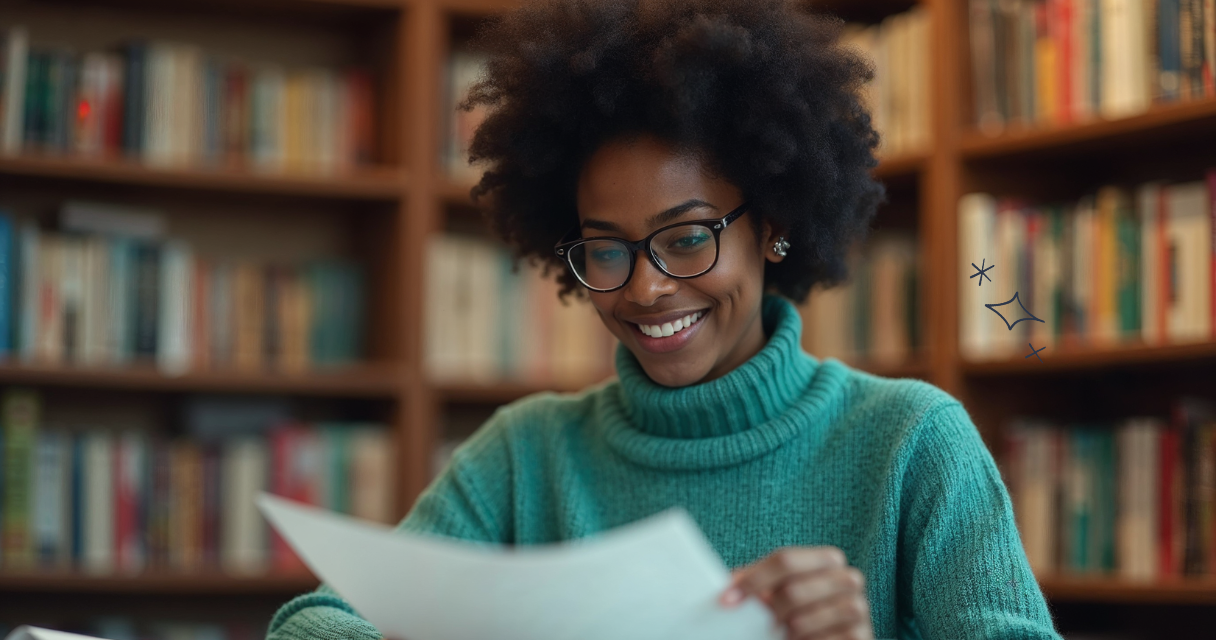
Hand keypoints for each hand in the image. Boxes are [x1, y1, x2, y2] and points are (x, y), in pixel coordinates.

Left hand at [719, 546, 873, 639]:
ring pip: (802, 619)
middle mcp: (848, 578)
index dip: (753, 580)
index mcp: (828, 559)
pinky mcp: (861, 636)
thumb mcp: (778, 592)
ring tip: (783, 633)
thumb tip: (728, 585)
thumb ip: (757, 583)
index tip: (726, 600)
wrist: (828, 637)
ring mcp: (859, 608)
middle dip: (769, 610)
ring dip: (784, 631)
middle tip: (762, 623)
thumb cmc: (800, 612)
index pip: (784, 560)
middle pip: (792, 590)